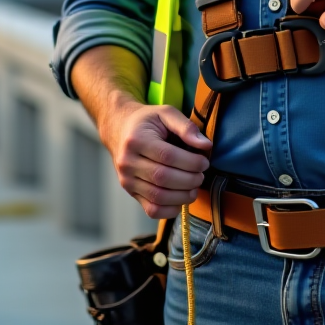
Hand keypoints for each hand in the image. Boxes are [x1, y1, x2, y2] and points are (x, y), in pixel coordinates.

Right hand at [97, 99, 212, 219]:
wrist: (118, 130)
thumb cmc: (146, 122)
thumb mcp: (165, 113)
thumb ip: (186, 127)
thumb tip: (206, 146)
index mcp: (136, 140)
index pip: (167, 156)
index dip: (190, 162)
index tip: (204, 162)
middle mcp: (127, 162)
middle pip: (163, 178)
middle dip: (189, 180)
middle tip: (201, 175)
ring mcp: (127, 180)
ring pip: (158, 196)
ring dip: (183, 196)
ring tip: (194, 187)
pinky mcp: (130, 193)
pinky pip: (152, 210)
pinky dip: (170, 210)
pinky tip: (180, 199)